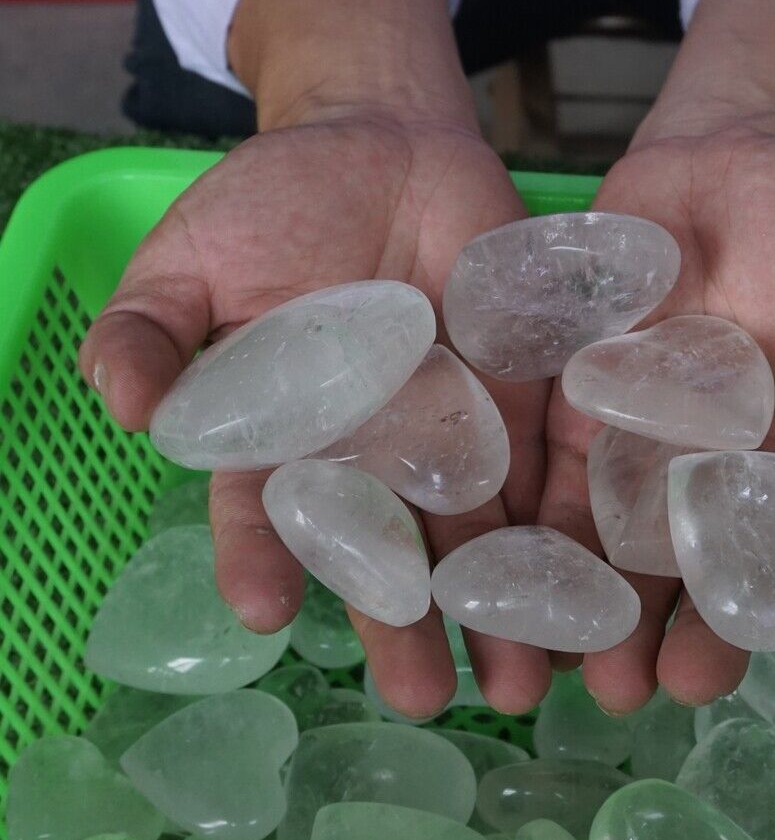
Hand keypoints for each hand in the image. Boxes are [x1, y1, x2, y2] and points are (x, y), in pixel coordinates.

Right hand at [80, 0, 555, 718]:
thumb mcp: (192, 256)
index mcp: (292, 430)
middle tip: (428, 698)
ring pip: (478, 528)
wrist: (384, 141)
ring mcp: (457, 426)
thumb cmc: (277, 199)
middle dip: (407, 622)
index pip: (272, 509)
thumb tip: (123, 406)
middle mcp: (378, 447)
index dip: (263, 558)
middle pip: (392, 546)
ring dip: (501, 604)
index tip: (267, 613)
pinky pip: (549, 459)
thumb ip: (150, 328)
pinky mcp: (524, 393)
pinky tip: (587, 585)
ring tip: (523, 683)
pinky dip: (566, 521)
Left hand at [540, 0, 774, 713]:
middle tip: (681, 685)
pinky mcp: (582, 408)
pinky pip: (559, 476)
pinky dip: (543, 530)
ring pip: (632, 543)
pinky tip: (524, 585)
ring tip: (598, 677)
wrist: (727, 150)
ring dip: (613, 608)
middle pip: (717, 565)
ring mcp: (650, 442)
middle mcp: (728, 468)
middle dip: (702, 627)